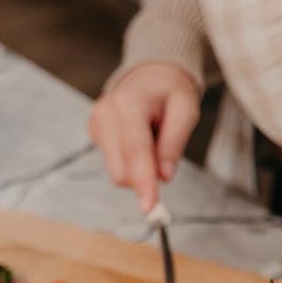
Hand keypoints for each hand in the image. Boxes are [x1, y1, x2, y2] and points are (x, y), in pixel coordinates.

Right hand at [89, 62, 199, 213]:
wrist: (150, 74)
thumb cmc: (170, 90)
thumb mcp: (186, 109)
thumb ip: (174, 143)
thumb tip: (163, 177)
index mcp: (129, 102)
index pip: (136, 151)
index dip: (143, 183)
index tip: (150, 208)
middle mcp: (106, 113)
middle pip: (122, 169)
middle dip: (145, 178)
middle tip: (165, 163)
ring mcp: (97, 123)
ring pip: (116, 171)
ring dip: (139, 170)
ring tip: (153, 142)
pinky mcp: (95, 133)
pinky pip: (114, 164)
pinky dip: (131, 162)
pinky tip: (140, 140)